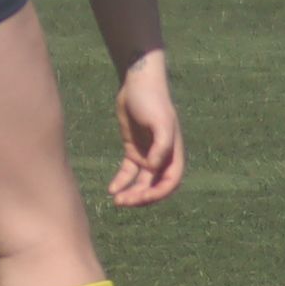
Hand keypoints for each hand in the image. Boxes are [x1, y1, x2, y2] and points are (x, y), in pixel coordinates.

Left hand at [104, 51, 183, 207]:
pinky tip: (111, 189)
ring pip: (140, 182)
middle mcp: (162, 157)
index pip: (170, 181)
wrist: (137, 83)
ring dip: (131, 193)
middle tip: (123, 202)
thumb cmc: (152, 99)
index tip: (142, 197)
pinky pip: (128, 172)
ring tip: (116, 200)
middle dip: (141, 197)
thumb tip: (153, 169)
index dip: (158, 193)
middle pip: (154, 186)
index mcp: (173, 152)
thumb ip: (161, 146)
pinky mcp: (133, 149)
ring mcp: (147, 154)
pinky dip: (121, 182)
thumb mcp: (159, 121)